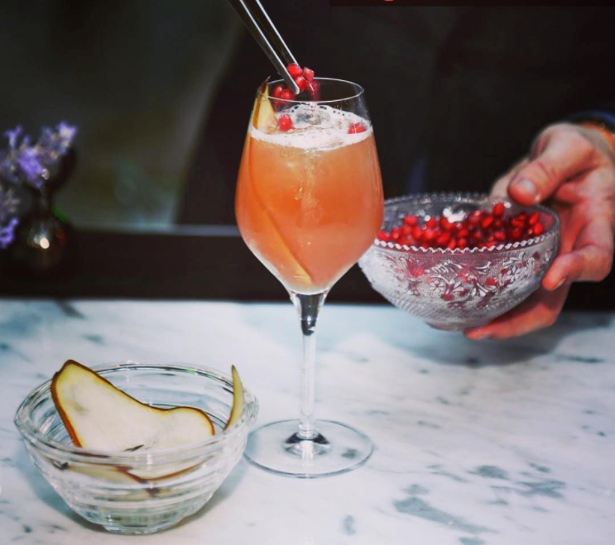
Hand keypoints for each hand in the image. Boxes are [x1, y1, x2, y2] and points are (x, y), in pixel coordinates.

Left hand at [466, 122, 614, 339]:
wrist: (564, 156)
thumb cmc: (576, 150)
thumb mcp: (567, 145)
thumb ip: (547, 167)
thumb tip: (520, 193)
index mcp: (595, 224)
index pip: (596, 257)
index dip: (575, 271)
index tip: (551, 279)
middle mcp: (569, 251)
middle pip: (553, 300)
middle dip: (519, 320)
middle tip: (480, 328)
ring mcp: (543, 258)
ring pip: (525, 301)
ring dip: (496, 317)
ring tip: (459, 324)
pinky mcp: (519, 255)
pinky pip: (504, 280)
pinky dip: (483, 292)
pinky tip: (453, 298)